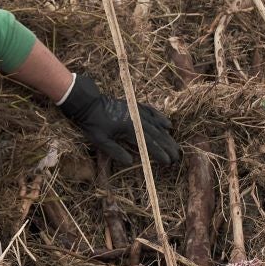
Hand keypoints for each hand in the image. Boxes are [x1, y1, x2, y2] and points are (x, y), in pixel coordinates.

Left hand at [58, 72, 179, 168]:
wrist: (88, 103)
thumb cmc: (92, 123)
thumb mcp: (100, 141)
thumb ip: (116, 151)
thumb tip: (131, 162)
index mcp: (129, 128)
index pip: (148, 143)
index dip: (159, 153)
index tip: (168, 161)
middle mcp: (137, 119)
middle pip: (156, 135)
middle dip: (168, 146)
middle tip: (177, 156)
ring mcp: (137, 111)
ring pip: (156, 125)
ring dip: (167, 136)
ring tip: (176, 145)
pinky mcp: (135, 107)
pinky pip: (152, 112)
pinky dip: (160, 118)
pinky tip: (168, 124)